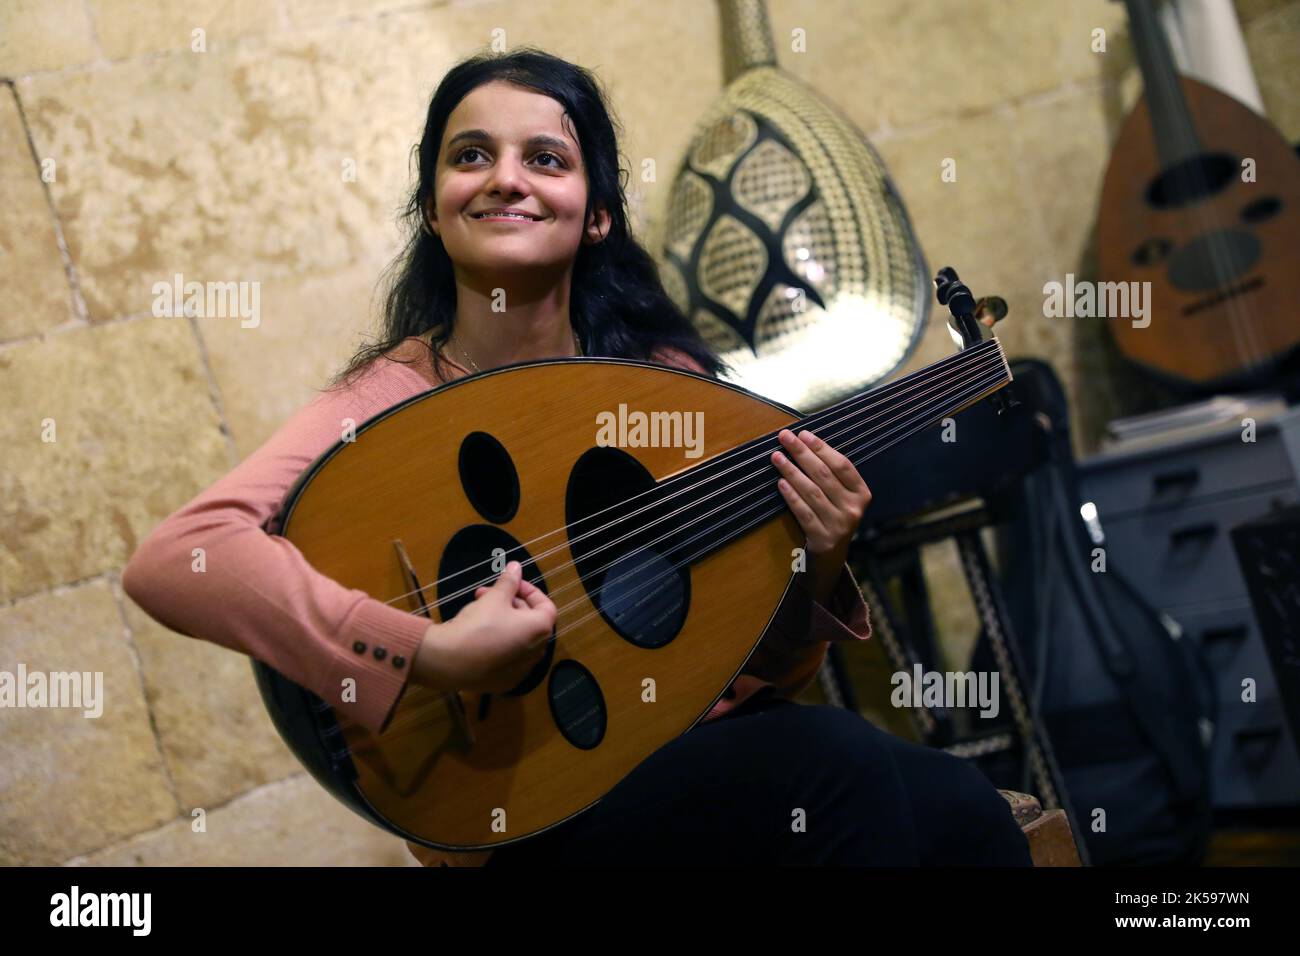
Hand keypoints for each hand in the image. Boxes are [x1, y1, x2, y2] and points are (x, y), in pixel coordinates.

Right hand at [412, 561, 555, 693]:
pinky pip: (506, 658)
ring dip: (503, 621)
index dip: (530, 590)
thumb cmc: (478, 625)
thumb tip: (516, 566)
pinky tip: (477, 635)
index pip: (546, 606)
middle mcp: (537, 653)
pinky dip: (497, 643)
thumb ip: (508, 582)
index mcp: (540, 631)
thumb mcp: (494, 598)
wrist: (449, 662)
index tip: (511, 583)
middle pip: (530, 622)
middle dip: (510, 603)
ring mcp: (521, 671)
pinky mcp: (504, 682)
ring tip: (477, 610)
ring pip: (517, 639)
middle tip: (487, 593)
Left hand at [771, 428, 871, 597]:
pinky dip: (791, 496)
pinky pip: (804, 512)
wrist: (831, 557)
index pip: (842, 465)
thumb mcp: (841, 497)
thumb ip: (831, 474)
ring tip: (777, 457)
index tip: (803, 434)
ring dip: (792, 472)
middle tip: (784, 438)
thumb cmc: (832, 515)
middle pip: (825, 475)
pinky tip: (780, 483)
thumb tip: (804, 443)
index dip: (822, 448)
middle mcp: (854, 509)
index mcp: (862, 494)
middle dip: (802, 453)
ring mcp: (839, 525)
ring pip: (813, 492)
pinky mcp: (822, 538)